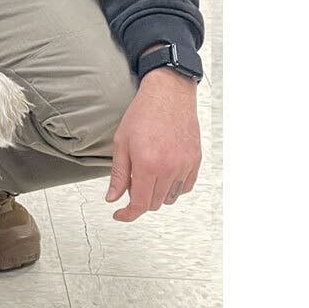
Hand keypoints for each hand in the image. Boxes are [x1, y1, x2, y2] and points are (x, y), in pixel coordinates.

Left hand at [105, 68, 200, 221]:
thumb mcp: (121, 142)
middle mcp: (170, 168)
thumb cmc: (143, 113)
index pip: (140, 204)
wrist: (169, 94)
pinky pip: (185, 187)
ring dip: (156, 193)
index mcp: (148, 164)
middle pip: (154, 203)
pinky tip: (163, 171)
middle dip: (139, 198)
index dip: (128, 214)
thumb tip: (113, 198)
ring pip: (170, 198)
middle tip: (132, 179)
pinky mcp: (195, 161)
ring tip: (148, 172)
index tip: (120, 214)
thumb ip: (119, 174)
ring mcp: (185, 165)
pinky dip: (173, 186)